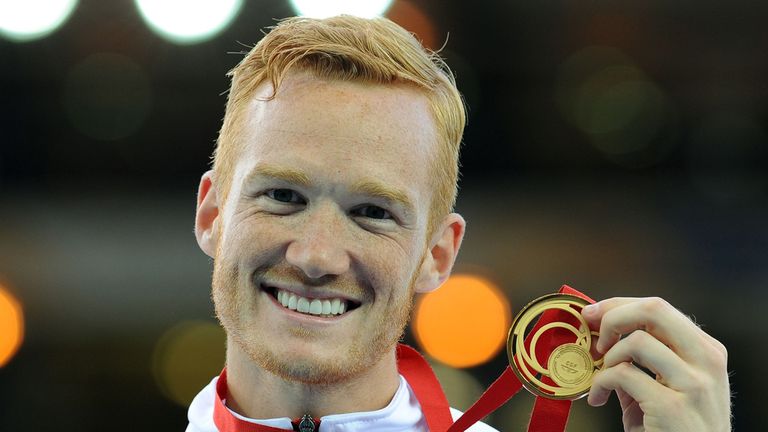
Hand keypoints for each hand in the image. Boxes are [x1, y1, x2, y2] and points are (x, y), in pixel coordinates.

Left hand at [581, 297, 730, 431]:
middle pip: (654, 309)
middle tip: (594, 335)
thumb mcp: (666, 388)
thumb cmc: (677, 429)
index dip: (618, 305)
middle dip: (614, 315)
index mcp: (706, 351)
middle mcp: (706, 362)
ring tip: (601, 376)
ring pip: (637, 340)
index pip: (659, 308)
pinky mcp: (673, 407)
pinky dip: (600, 383)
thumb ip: (641, 361)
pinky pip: (623, 375)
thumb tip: (600, 333)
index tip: (592, 313)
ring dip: (608, 357)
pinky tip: (598, 397)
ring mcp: (693, 384)